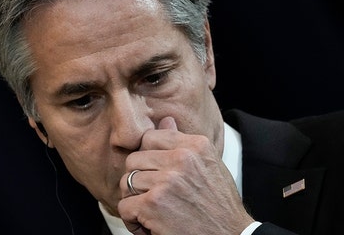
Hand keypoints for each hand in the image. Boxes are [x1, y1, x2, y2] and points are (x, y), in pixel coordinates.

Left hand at [118, 117, 253, 234]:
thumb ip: (184, 143)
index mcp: (196, 146)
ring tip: (154, 212)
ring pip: (126, 182)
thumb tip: (166, 119)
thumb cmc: (218, 206)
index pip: (149, 137)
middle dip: (138, 181)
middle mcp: (182, 159)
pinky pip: (124, 206)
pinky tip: (150, 226)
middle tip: (154, 198)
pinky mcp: (153, 204)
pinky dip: (133, 221)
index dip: (147, 159)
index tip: (156, 175)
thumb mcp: (208, 166)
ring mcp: (166, 181)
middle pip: (133, 160)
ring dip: (135, 202)